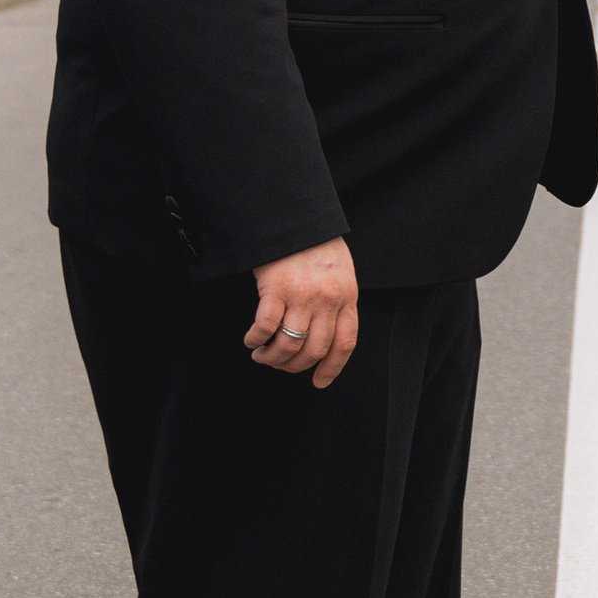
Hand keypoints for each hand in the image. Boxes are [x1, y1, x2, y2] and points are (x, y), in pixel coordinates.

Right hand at [245, 238, 359, 386]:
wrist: (294, 215)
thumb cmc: (314, 242)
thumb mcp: (339, 271)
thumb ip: (337, 300)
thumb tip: (324, 334)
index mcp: (346, 296)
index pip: (344, 343)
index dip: (331, 368)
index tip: (319, 382)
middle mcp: (327, 300)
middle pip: (314, 350)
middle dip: (295, 366)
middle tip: (280, 365)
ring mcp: (302, 295)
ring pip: (289, 344)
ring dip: (272, 357)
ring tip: (262, 356)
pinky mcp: (276, 289)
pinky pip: (265, 327)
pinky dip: (256, 340)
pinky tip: (251, 340)